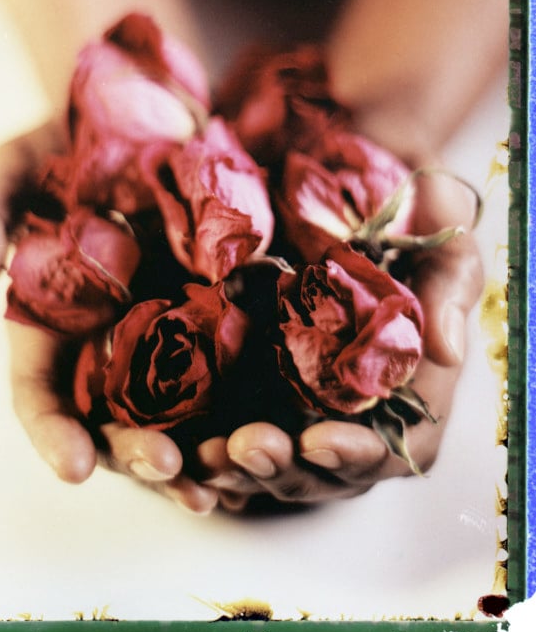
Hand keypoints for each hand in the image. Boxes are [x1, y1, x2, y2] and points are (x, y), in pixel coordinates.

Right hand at [0, 121, 217, 513]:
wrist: (148, 108)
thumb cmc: (68, 141)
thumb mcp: (15, 168)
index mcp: (53, 324)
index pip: (42, 394)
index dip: (53, 434)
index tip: (75, 468)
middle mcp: (108, 338)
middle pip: (116, 417)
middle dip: (138, 452)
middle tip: (172, 471)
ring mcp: (168, 327)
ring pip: (179, 409)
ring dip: (200, 450)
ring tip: (226, 481)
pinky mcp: (222, 307)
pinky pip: (236, 364)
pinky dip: (249, 400)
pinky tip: (273, 427)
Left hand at [196, 160, 483, 511]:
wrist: (347, 163)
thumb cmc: (407, 203)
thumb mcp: (442, 224)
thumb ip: (450, 281)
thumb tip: (445, 348)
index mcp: (408, 376)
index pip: (399, 444)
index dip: (361, 454)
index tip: (317, 441)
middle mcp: (354, 396)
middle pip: (328, 466)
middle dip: (287, 468)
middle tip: (245, 448)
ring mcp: (304, 388)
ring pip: (279, 456)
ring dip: (242, 467)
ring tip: (206, 456)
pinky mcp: (258, 369)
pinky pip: (235, 421)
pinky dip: (212, 444)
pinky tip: (181, 446)